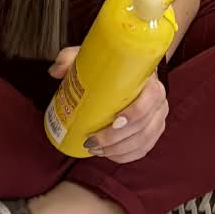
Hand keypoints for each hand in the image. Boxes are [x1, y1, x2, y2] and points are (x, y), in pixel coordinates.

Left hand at [47, 50, 167, 163]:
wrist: (133, 72)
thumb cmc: (113, 67)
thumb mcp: (93, 57)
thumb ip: (72, 58)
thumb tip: (55, 71)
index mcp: (151, 81)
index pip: (151, 98)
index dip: (134, 114)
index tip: (114, 121)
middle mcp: (159, 102)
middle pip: (143, 127)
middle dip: (115, 140)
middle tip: (91, 142)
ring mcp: (158, 119)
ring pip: (142, 142)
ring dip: (117, 151)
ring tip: (95, 149)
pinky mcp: (153, 132)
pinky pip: (143, 149)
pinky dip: (125, 156)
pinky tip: (109, 155)